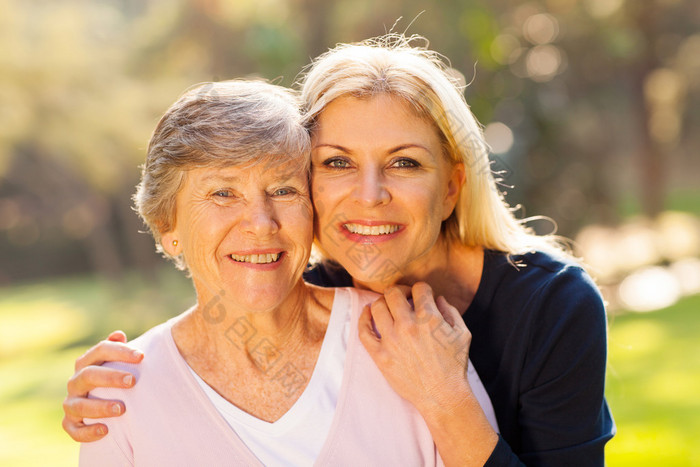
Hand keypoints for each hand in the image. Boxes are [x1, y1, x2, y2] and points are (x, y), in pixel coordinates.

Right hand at [62, 331, 142, 441]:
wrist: (97, 401)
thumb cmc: (111, 377)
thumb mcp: (115, 362)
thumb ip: (117, 349)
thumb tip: (119, 335)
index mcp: (86, 363)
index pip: (100, 350)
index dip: (120, 352)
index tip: (142, 356)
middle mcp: (75, 381)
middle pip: (88, 375)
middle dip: (110, 377)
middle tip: (132, 381)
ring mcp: (71, 402)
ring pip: (79, 405)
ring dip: (100, 407)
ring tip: (121, 409)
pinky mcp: (70, 422)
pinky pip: (73, 429)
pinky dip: (87, 432)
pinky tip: (106, 431)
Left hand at [358, 282, 471, 412]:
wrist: (442, 396)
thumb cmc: (454, 366)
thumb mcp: (463, 334)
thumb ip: (451, 311)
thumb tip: (438, 298)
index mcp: (429, 318)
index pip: (418, 288)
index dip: (421, 289)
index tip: (420, 296)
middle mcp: (408, 326)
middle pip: (393, 293)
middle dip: (399, 291)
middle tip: (403, 298)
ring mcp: (391, 341)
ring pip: (377, 307)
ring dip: (383, 303)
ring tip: (388, 307)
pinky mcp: (380, 355)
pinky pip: (364, 331)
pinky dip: (363, 318)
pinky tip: (367, 313)